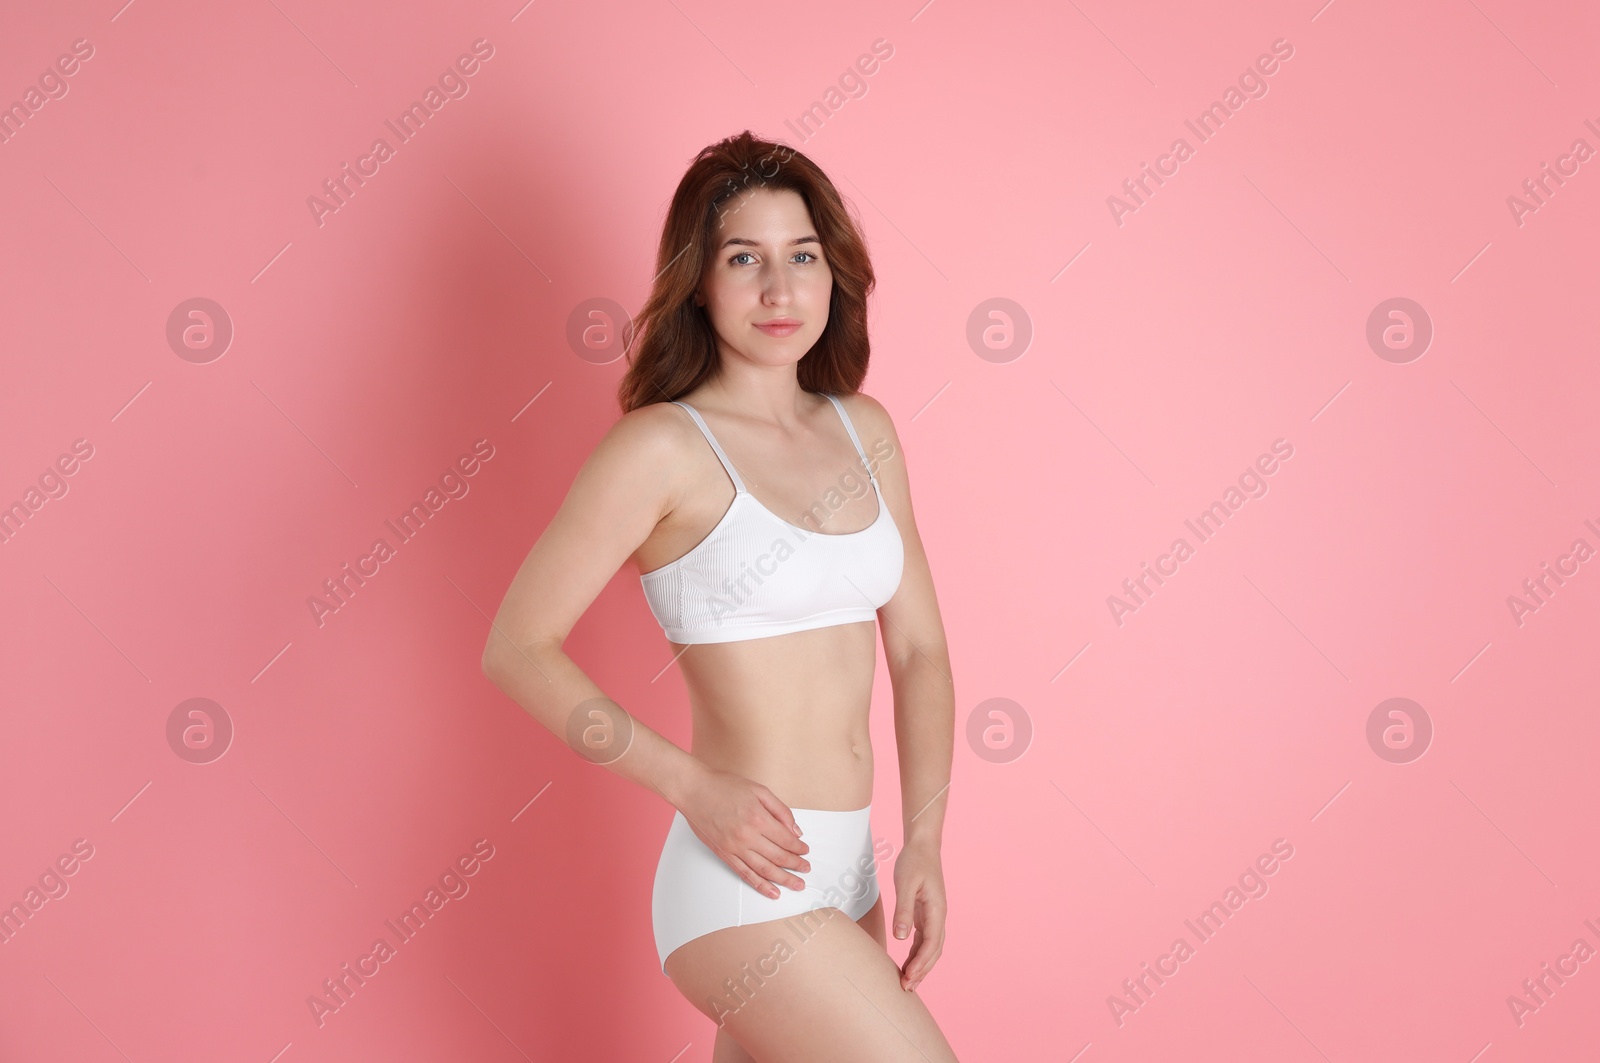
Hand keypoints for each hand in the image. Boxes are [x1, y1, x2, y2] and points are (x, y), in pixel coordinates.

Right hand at [676, 766, 811, 898]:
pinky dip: (760, 885)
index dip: (799, 848)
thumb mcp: (759, 790)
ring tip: (796, 885)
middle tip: (806, 869)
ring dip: (783, 879)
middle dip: (796, 865)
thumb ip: (780, 810)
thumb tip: (795, 830)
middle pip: (778, 857)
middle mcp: (747, 836)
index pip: (786, 840)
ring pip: (764, 870)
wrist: (694, 789)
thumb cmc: (723, 785)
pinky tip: (772, 891)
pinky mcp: (724, 854)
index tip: (805, 851)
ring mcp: (734, 848)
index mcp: (758, 818)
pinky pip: (745, 874)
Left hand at [891, 841, 945, 991]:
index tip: (908, 977)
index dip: (921, 963)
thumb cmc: (914, 862)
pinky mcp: (926, 914)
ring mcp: (934, 916)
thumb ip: (903, 910)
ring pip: (930, 948)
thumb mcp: (905, 884)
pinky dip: (917, 954)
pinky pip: (924, 940)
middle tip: (906, 988)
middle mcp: (939, 916)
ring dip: (920, 965)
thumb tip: (901, 937)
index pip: (931, 944)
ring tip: (907, 983)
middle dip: (922, 971)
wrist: (923, 847)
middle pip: (934, 951)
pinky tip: (907, 964)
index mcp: (937, 910)